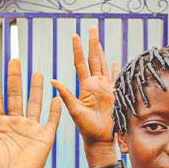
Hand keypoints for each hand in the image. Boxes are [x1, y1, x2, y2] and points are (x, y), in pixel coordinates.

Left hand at [0, 60, 60, 167]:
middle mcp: (14, 124)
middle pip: (15, 95)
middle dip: (15, 78)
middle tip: (14, 59)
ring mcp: (30, 129)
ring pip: (34, 103)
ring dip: (36, 88)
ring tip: (36, 72)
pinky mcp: (44, 138)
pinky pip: (51, 120)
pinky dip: (55, 109)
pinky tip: (57, 95)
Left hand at [50, 27, 119, 145]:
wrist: (100, 139)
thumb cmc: (86, 128)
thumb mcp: (74, 111)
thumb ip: (66, 95)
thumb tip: (52, 80)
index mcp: (85, 86)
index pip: (81, 63)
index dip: (78, 49)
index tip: (75, 35)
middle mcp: (95, 84)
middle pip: (93, 59)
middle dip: (92, 43)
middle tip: (91, 27)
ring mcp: (106, 88)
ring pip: (103, 64)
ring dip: (102, 51)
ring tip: (98, 38)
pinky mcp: (115, 94)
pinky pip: (116, 78)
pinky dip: (116, 69)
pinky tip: (115, 60)